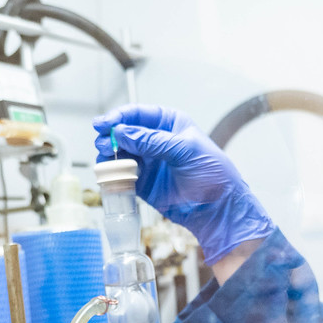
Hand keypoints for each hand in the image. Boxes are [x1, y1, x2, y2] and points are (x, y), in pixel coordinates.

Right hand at [92, 104, 274, 264]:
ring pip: (119, 153)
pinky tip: (110, 174)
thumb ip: (153, 141)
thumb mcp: (185, 150)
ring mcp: (148, 161)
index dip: (119, 117)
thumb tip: (123, 133)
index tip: (104, 124)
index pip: (138, 114)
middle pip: (124, 132)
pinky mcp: (143, 182)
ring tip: (106, 159)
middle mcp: (155, 140)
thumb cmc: (212, 173)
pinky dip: (113, 174)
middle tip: (104, 143)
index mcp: (169, 123)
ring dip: (109, 155)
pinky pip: (122, 174)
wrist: (218, 208)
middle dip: (111, 136)